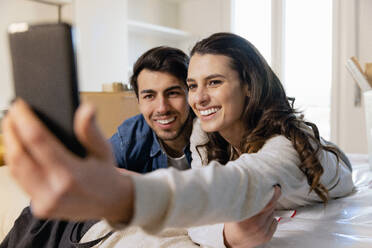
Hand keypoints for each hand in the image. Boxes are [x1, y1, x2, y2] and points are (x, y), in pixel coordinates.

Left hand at [2, 99, 133, 222]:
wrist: (111, 202)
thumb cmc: (106, 174)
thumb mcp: (104, 150)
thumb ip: (91, 130)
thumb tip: (86, 108)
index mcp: (71, 175)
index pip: (38, 140)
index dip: (25, 120)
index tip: (19, 105)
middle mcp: (55, 191)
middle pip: (19, 155)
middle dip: (10, 131)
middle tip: (12, 114)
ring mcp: (45, 202)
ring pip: (15, 169)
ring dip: (10, 145)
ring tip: (12, 127)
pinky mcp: (40, 208)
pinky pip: (20, 181)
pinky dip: (17, 162)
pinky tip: (18, 148)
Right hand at [223, 186, 280, 247]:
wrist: (232, 242)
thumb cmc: (232, 225)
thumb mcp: (234, 211)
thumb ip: (242, 200)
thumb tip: (250, 186)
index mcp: (246, 217)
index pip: (266, 203)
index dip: (272, 194)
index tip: (275, 187)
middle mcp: (255, 224)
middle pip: (270, 207)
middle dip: (269, 199)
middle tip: (267, 194)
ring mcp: (262, 231)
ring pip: (272, 213)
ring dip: (268, 210)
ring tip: (258, 211)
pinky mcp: (267, 236)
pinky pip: (274, 222)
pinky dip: (270, 218)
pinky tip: (261, 219)